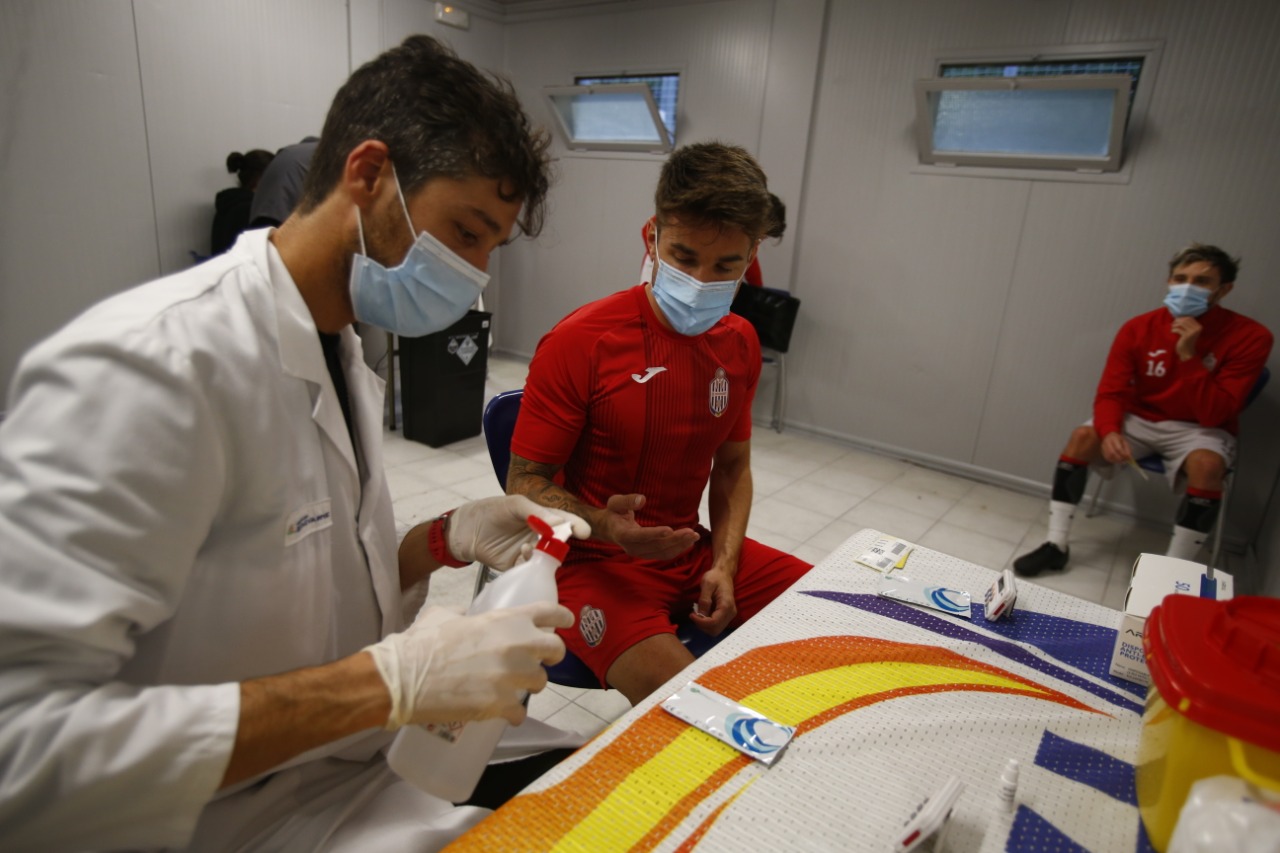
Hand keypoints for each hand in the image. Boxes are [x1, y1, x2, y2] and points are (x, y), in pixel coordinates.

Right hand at [365, 602, 573, 728]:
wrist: (404, 678)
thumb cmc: (421, 644)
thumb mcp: (445, 615)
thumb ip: (466, 614)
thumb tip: (469, 616)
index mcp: (506, 619)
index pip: (550, 613)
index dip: (561, 617)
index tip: (565, 622)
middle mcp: (518, 645)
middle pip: (556, 649)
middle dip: (550, 656)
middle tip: (538, 661)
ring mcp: (513, 676)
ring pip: (539, 683)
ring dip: (527, 686)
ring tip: (509, 688)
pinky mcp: (502, 705)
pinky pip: (520, 713)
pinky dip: (512, 715)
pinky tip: (501, 713)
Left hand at [447, 495, 588, 569]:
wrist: (464, 530)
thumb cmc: (490, 511)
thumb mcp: (514, 505)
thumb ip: (536, 513)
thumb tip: (559, 523)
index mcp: (541, 517)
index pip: (564, 521)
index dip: (576, 526)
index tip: (584, 531)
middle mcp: (539, 535)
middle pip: (559, 541)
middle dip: (562, 543)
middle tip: (561, 543)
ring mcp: (529, 551)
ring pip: (547, 557)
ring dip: (543, 554)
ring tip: (528, 547)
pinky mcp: (518, 566)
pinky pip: (531, 569)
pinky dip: (530, 565)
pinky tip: (521, 555)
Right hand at [597, 494, 698, 560]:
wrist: (609, 528)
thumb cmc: (613, 512)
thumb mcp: (615, 503)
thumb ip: (627, 501)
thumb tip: (642, 499)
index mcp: (623, 534)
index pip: (640, 536)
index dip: (654, 534)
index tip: (670, 529)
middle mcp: (631, 547)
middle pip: (655, 546)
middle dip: (675, 540)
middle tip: (691, 532)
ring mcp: (640, 553)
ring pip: (662, 553)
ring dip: (679, 546)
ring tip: (694, 536)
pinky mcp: (647, 554)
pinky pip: (664, 555)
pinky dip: (677, 549)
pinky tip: (689, 542)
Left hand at [689, 567, 736, 635]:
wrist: (724, 574)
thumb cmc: (715, 577)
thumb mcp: (707, 585)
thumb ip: (704, 600)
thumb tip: (700, 615)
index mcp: (726, 605)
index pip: (713, 623)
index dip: (700, 622)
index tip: (691, 614)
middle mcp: (730, 613)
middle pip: (715, 630)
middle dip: (702, 625)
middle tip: (694, 615)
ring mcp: (730, 615)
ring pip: (715, 630)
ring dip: (704, 625)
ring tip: (698, 614)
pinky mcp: (726, 616)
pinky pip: (716, 625)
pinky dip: (707, 623)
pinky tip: (703, 613)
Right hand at [1100, 432, 1132, 464]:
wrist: (1108, 436)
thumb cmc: (1118, 439)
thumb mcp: (1124, 441)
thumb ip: (1127, 449)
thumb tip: (1129, 457)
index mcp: (1113, 439)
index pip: (1118, 448)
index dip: (1123, 454)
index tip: (1128, 457)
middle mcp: (1107, 443)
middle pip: (1112, 453)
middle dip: (1119, 458)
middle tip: (1124, 460)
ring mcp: (1103, 447)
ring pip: (1109, 456)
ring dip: (1116, 460)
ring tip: (1121, 461)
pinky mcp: (1102, 451)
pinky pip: (1107, 458)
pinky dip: (1112, 461)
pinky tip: (1117, 461)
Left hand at [1171, 316, 1202, 361]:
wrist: (1187, 352)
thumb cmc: (1186, 341)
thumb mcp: (1189, 332)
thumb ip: (1187, 325)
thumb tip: (1178, 317)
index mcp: (1199, 326)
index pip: (1190, 318)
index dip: (1182, 318)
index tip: (1176, 320)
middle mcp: (1197, 328)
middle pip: (1185, 320)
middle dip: (1177, 320)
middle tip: (1172, 324)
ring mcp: (1193, 332)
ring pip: (1182, 323)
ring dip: (1175, 325)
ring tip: (1172, 328)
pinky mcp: (1187, 336)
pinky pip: (1178, 329)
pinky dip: (1173, 330)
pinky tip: (1172, 332)